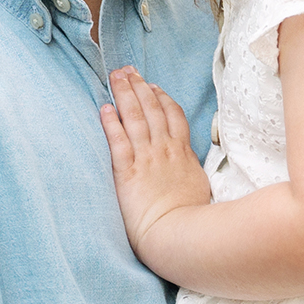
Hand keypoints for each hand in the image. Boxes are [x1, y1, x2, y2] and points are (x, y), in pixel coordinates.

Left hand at [99, 66, 211, 260]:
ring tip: (116, 77)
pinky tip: (104, 108)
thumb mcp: (198, 186)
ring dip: (125, 95)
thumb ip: (190, 170)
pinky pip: (118, 141)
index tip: (152, 85)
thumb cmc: (191, 217)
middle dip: (139, 87)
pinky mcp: (128, 172)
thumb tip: (189, 166)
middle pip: (152, 109)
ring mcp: (146, 159)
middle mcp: (164, 150)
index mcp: (182, 153)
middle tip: (127, 70)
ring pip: (135, 118)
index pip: (172, 115)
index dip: (161, 97)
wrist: (178, 234)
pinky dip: (111, 123)